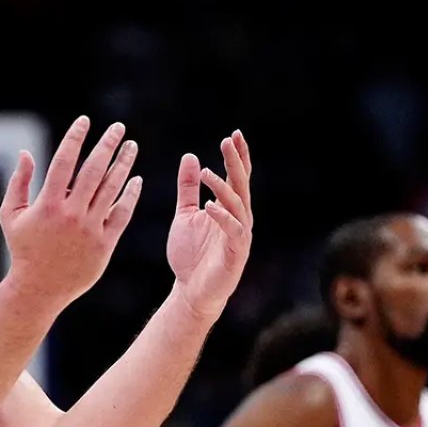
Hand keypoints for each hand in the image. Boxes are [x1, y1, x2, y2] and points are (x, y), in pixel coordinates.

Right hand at [0, 116, 143, 307]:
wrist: (40, 288)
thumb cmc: (23, 249)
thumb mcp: (11, 215)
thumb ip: (19, 183)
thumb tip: (26, 153)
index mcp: (48, 205)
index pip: (64, 162)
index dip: (75, 138)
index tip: (84, 121)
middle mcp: (71, 214)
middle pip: (93, 171)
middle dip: (107, 145)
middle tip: (118, 127)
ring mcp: (90, 229)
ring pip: (111, 189)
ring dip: (123, 164)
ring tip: (131, 146)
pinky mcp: (105, 244)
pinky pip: (121, 214)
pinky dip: (130, 196)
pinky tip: (136, 180)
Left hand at [166, 130, 253, 319]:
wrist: (191, 291)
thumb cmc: (190, 254)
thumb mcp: (185, 214)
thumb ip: (189, 188)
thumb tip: (191, 157)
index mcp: (229, 209)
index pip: (236, 178)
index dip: (237, 157)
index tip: (233, 135)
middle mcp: (239, 220)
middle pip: (241, 186)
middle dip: (236, 163)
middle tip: (228, 141)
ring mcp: (239, 237)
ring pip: (238, 206)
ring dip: (223, 188)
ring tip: (207, 173)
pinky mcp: (235, 255)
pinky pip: (233, 232)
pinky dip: (223, 217)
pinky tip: (210, 206)